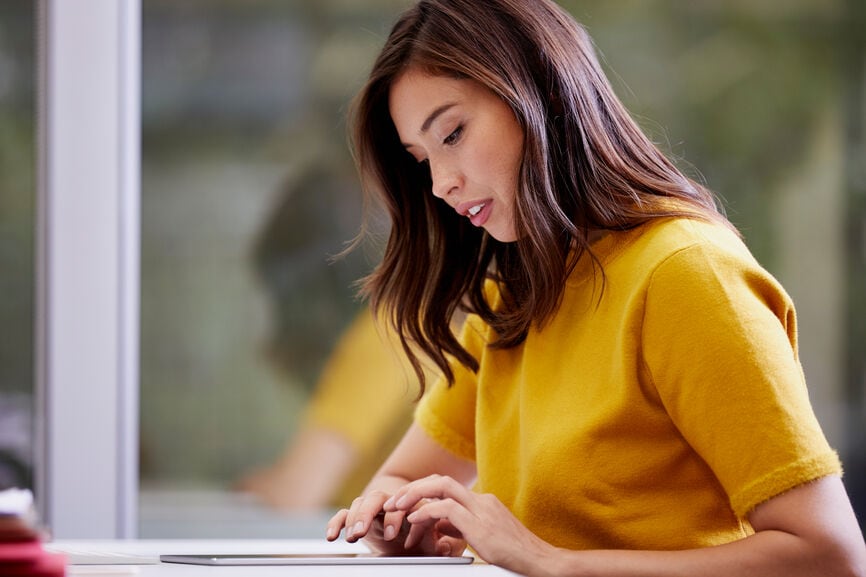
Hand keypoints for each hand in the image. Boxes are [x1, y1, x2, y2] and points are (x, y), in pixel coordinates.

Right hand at [326, 489, 462, 555]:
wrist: (415, 537)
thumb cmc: (430, 539)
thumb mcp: (440, 542)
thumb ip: (446, 543)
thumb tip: (445, 546)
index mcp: (412, 505)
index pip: (402, 503)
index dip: (395, 517)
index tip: (392, 536)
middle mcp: (391, 503)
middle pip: (376, 498)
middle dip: (367, 514)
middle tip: (362, 532)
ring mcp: (374, 509)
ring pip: (360, 503)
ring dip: (354, 519)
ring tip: (353, 538)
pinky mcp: (361, 518)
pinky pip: (344, 514)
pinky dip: (337, 522)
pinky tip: (332, 536)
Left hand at [383, 474, 557, 572]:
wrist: (541, 562)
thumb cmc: (515, 554)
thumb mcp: (484, 537)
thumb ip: (461, 528)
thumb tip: (439, 526)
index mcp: (482, 502)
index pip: (445, 486)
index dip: (421, 491)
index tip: (403, 504)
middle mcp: (482, 500)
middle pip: (440, 480)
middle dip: (413, 488)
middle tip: (392, 501)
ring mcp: (483, 510)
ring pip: (441, 488)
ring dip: (414, 495)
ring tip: (397, 507)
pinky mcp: (481, 525)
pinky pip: (447, 509)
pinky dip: (427, 511)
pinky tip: (415, 520)